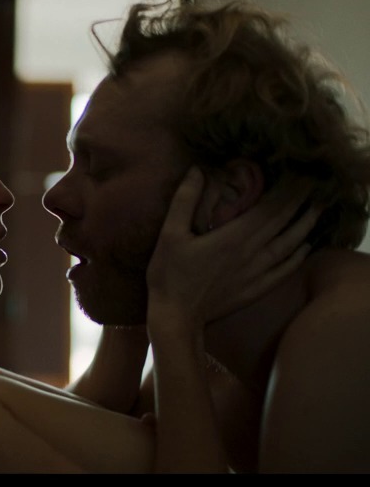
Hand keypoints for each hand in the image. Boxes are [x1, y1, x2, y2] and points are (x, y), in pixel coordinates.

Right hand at [146, 167, 319, 337]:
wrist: (176, 316)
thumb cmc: (169, 274)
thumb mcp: (169, 234)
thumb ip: (184, 200)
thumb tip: (197, 170)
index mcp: (233, 237)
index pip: (269, 207)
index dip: (287, 189)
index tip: (299, 172)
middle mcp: (251, 253)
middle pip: (283, 222)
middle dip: (300, 201)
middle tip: (315, 185)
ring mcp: (257, 273)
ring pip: (290, 245)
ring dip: (305, 226)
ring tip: (318, 210)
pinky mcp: (256, 290)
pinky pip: (284, 270)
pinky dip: (298, 257)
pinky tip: (306, 247)